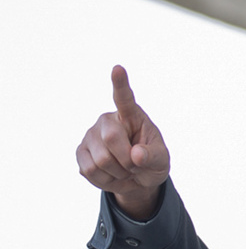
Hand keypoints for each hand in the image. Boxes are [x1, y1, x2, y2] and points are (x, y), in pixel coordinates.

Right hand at [76, 65, 169, 218]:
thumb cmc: (151, 162)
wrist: (137, 179)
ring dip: (118, 173)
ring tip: (124, 169)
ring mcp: (90, 135)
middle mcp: (107, 120)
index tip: (118, 68)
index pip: (124, 98)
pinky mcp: (80, 152)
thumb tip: (136, 155)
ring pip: (100, 160)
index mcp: (131, 116)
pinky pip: (90, 171)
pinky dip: (106, 180)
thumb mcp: (161, 160)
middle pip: (111, 138)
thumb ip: (153, 156)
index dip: (120, 84)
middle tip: (135, 165)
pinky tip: (112, 174)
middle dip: (127, 160)